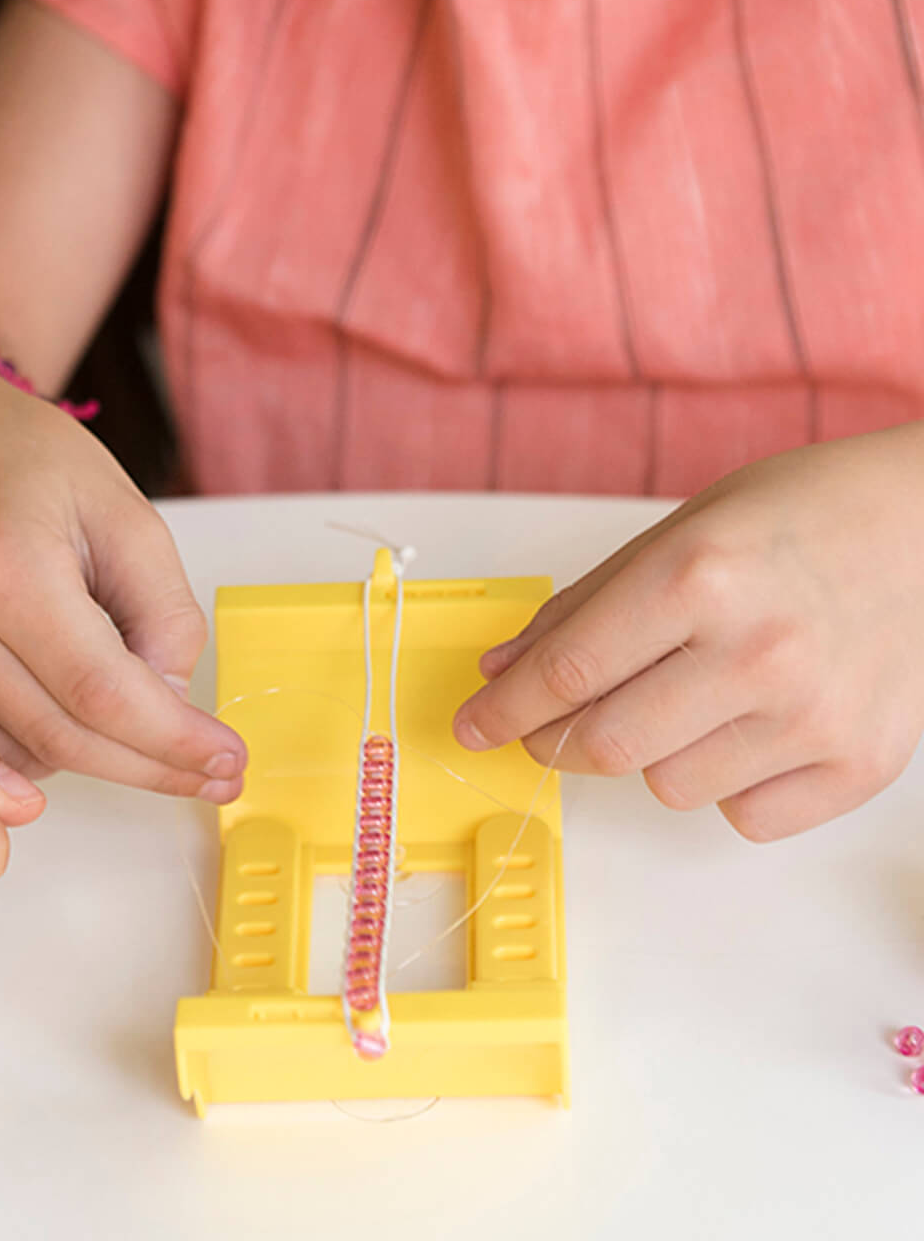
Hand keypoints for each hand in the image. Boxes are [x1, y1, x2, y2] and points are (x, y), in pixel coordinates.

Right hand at [0, 353, 246, 800]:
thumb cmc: (23, 464)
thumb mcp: (126, 511)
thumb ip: (164, 611)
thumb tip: (170, 702)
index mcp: (3, 566)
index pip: (101, 692)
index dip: (172, 740)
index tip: (227, 761)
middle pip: (64, 740)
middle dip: (149, 765)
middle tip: (211, 771)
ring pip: (25, 758)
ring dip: (96, 754)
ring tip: (129, 704)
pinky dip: (40, 747)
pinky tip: (66, 702)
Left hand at [452, 427, 923, 840]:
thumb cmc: (801, 517)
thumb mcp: (676, 533)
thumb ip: (583, 608)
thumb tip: (504, 672)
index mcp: (698, 577)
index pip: (566, 673)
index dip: (502, 711)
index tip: (474, 726)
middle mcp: (757, 650)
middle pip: (605, 745)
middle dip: (555, 742)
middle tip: (548, 726)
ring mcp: (814, 714)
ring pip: (667, 786)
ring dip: (650, 755)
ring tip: (689, 697)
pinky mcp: (860, 763)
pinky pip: (743, 817)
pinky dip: (724, 783)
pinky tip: (746, 726)